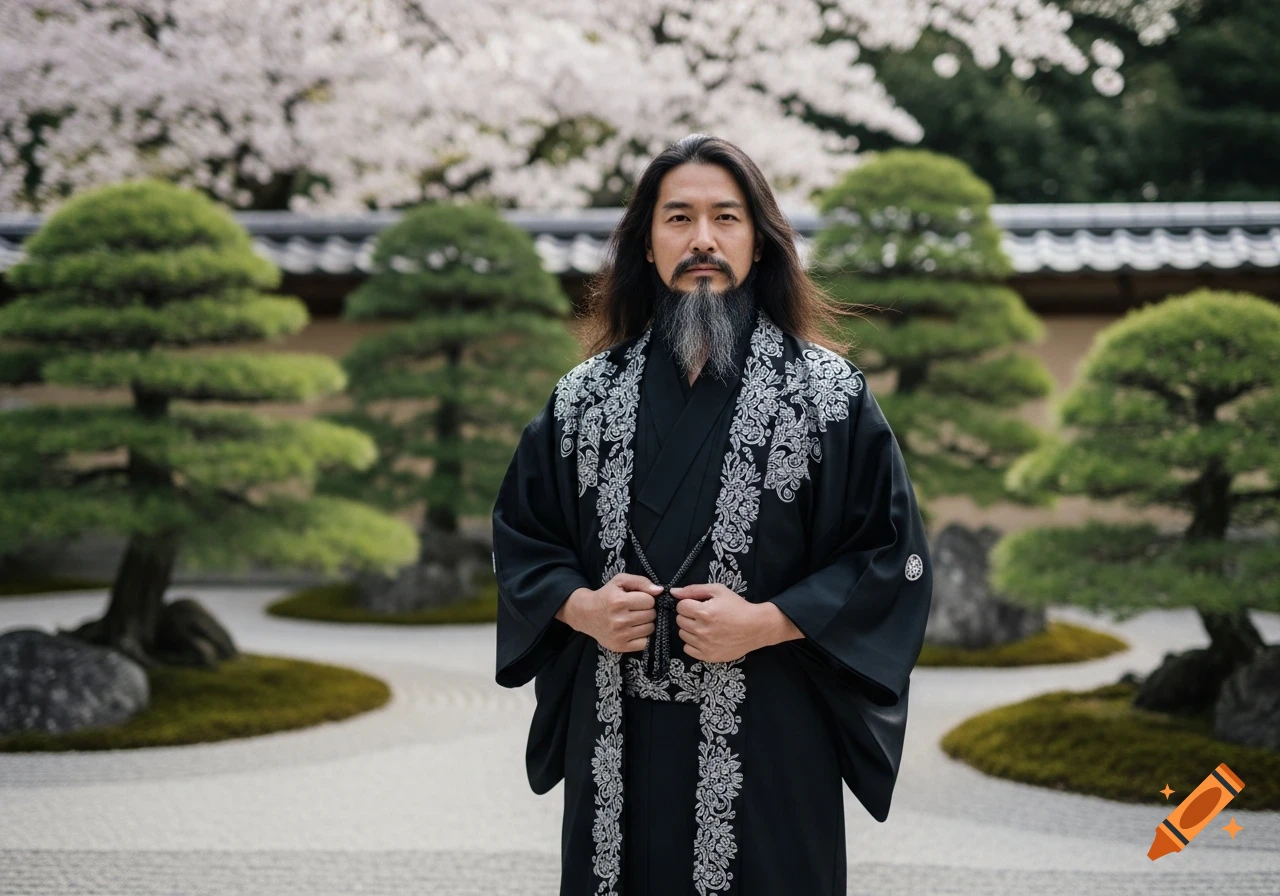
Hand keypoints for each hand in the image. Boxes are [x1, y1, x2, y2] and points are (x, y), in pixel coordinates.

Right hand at [557, 573, 660, 653]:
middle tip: (635, 609)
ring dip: (645, 623)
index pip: (649, 601)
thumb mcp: (620, 581)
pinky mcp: (620, 646)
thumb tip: (659, 591)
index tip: (637, 599)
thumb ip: (641, 582)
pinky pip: (645, 643)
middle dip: (646, 610)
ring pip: (650, 628)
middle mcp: (619, 620)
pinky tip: (634, 629)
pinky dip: (643, 636)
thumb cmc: (606, 595)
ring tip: (634, 619)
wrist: (586, 614)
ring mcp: (620, 635)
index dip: (646, 598)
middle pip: (651, 615)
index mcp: (619, 601)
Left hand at [672, 583, 792, 662]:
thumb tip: (673, 592)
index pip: (680, 607)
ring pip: (682, 634)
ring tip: (705, 626)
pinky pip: (688, 649)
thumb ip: (694, 590)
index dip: (689, 603)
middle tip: (703, 615)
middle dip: (689, 615)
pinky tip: (704, 638)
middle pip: (680, 620)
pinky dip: (693, 643)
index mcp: (704, 612)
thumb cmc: (737, 606)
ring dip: (690, 629)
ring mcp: (704, 645)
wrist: (756, 627)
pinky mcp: (708, 656)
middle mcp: (702, 630)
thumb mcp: (718, 590)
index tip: (699, 605)